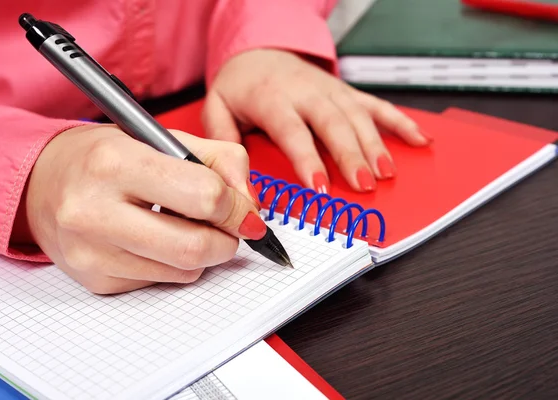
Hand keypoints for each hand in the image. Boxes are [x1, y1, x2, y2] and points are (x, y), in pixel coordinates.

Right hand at [15, 125, 262, 293]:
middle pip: (194, 247)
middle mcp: (94, 211)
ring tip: (186, 226)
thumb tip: (251, 206)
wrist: (43, 183)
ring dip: (203, 253)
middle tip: (229, 228)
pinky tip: (156, 240)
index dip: (237, 207)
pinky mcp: (94, 281)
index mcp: (115, 163)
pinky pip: (161, 282)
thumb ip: (219, 160)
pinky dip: (174, 264)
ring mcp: (90, 253)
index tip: (245, 211)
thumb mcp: (161, 137)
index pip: (203, 196)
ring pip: (183, 272)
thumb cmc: (104, 157)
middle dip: (227, 241)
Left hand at [203, 49, 431, 192]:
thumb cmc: (240, 85)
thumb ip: (223, 139)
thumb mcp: (216, 107)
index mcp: (273, 99)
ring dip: (376, 144)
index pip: (293, 131)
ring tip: (387, 173)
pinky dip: (400, 122)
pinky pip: (376, 104)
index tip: (320, 187)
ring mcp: (331, 90)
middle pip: (333, 123)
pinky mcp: (346, 91)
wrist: (259, 49)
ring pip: (358, 116)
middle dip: (351, 154)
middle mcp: (307, 92)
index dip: (308, 160)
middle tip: (364, 184)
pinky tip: (419, 140)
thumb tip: (236, 180)